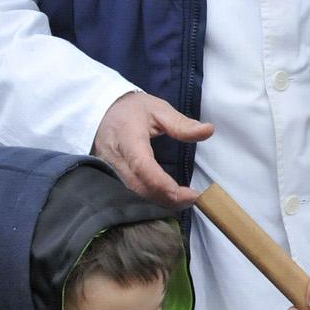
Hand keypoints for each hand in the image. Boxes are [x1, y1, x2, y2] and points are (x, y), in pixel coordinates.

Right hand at [92, 90, 213, 206]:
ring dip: (161, 200)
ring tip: (185, 199)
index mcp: (127, 138)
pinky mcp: (113, 175)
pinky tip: (168, 196)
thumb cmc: (131, 109)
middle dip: (167, 197)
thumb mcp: (158, 109)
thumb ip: (181, 124)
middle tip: (193, 198)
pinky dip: (152, 196)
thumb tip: (208, 131)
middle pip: (140, 186)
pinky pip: (133, 190)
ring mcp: (111, 169)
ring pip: (136, 192)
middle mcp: (116, 157)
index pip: (142, 166)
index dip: (162, 183)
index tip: (186, 192)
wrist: (101, 110)